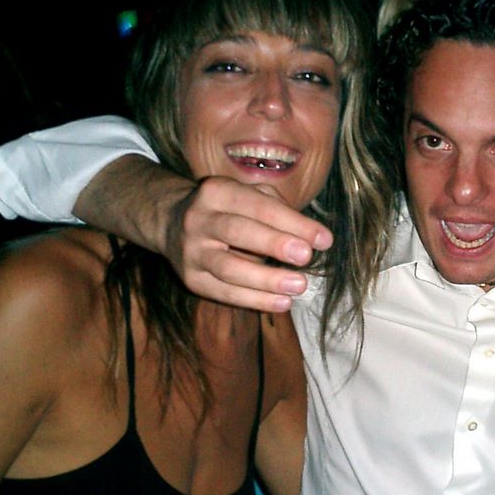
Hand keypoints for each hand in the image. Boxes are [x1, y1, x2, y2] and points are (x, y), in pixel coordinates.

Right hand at [165, 176, 332, 310]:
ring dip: (266, 279)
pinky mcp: (191, 279)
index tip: (324, 239)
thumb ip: (278, 208)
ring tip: (299, 285)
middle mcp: (200, 219)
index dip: (292, 222)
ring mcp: (192, 251)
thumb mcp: (247, 195)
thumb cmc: (227, 210)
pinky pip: (225, 292)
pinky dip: (255, 300)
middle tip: (306, 256)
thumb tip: (313, 236)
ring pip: (228, 268)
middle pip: (237, 232)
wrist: (171, 224)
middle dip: (274, 243)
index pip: (258, 205)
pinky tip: (282, 302)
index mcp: (217, 192)